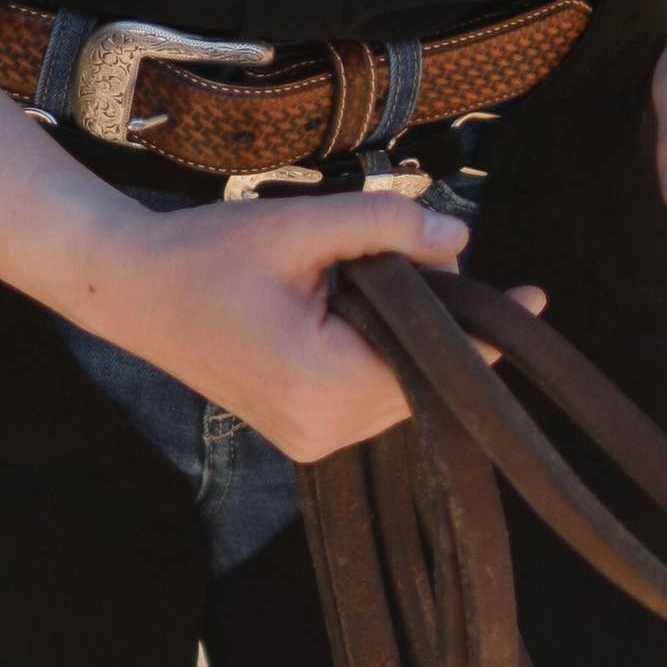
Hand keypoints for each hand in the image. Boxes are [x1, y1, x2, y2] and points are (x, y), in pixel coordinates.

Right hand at [70, 186, 512, 464]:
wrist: (130, 288)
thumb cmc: (206, 253)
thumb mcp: (300, 225)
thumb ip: (387, 228)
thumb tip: (463, 242)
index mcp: (322, 385)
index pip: (435, 362)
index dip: (486, 327)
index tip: (536, 297)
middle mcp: (322, 431)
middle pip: (422, 376)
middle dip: (433, 315)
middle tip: (412, 248)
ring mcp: (310, 441)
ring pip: (400, 386)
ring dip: (404, 333)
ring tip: (359, 273)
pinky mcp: (303, 434)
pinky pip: (370, 393)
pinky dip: (378, 350)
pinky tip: (352, 305)